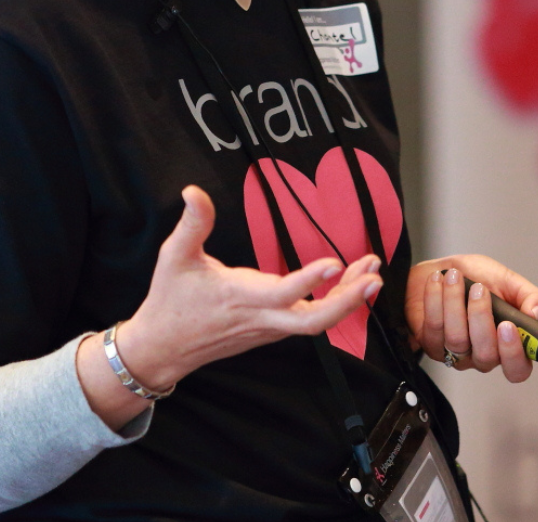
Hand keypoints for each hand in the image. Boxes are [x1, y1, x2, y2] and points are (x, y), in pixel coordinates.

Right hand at [76, 185, 381, 429]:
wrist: (163, 347)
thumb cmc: (170, 300)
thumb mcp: (174, 257)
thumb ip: (191, 224)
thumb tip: (193, 191)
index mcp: (241, 298)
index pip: (282, 294)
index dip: (309, 281)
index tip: (334, 263)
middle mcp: (261, 319)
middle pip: (314, 321)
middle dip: (348, 302)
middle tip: (374, 278)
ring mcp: (269, 329)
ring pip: (316, 321)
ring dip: (347, 300)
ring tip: (371, 272)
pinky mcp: (271, 331)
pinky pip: (308, 321)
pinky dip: (332, 304)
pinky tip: (346, 283)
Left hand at [403, 254, 537, 382]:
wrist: (441, 270)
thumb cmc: (477, 279)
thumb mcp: (509, 281)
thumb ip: (531, 297)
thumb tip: (537, 314)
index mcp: (508, 345)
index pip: (518, 369)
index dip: (514, 354)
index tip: (508, 326)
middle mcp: (483, 355)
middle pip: (486, 356)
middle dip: (481, 319)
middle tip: (480, 291)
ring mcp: (456, 353)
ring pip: (457, 340)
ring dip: (455, 302)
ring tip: (455, 276)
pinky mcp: (431, 344)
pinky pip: (433, 327)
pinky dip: (435, 299)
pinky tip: (437, 281)